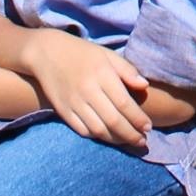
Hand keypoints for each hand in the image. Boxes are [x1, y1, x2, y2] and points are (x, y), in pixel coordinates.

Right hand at [18, 28, 152, 147]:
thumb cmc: (83, 53)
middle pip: (113, 120)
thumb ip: (127, 70)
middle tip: (143, 141)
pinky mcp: (63, 111)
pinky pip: (83, 130)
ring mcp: (74, 103)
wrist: (47, 53)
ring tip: (129, 142)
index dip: (138, 118)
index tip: (149, 127)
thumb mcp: (107, 55)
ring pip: (98, 129)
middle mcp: (88, 91)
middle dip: (131, 134)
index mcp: (102, 74)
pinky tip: (108, 137)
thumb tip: (145, 86)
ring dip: (116, 140)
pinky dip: (97, 137)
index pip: (124, 103)